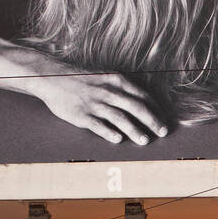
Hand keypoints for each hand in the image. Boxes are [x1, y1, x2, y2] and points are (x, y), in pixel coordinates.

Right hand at [36, 72, 165, 144]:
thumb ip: (121, 88)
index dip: (156, 109)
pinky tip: (119, 140)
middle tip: (163, 132)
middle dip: (152, 121)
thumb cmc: (82, 80)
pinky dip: (110, 132)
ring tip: (145, 140)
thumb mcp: (105, 77)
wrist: (53, 78)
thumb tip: (141, 102)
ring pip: (120, 118)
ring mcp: (95, 103)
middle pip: (136, 107)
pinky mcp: (82, 115)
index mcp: (116, 81)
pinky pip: (98, 125)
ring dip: (135, 130)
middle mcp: (108, 91)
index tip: (164, 120)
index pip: (142, 96)